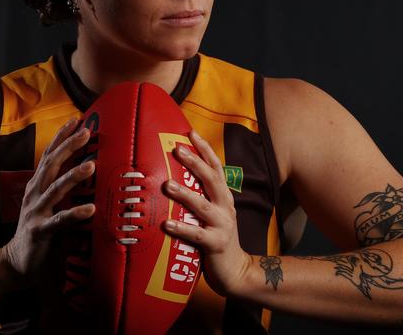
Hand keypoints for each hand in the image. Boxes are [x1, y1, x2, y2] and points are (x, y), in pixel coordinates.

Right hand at [2, 118, 94, 288]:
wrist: (16, 262)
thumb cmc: (38, 229)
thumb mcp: (47, 203)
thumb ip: (60, 186)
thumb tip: (85, 167)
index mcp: (36, 185)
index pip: (49, 155)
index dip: (61, 137)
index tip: (75, 120)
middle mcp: (34, 194)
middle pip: (51, 165)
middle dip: (68, 146)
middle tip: (86, 132)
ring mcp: (35, 212)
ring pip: (55, 189)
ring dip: (73, 176)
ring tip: (91, 164)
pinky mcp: (39, 231)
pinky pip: (59, 221)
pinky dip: (75, 213)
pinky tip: (90, 209)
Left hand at [162, 130, 250, 296]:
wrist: (236, 270)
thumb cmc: (216, 237)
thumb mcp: (211, 212)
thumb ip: (199, 196)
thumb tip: (171, 177)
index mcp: (223, 197)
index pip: (216, 167)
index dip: (204, 149)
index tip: (191, 132)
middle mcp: (225, 206)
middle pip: (211, 179)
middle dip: (195, 163)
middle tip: (177, 149)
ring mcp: (222, 225)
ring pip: (202, 205)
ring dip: (185, 194)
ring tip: (167, 185)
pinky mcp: (216, 244)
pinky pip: (197, 235)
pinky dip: (182, 228)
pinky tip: (167, 224)